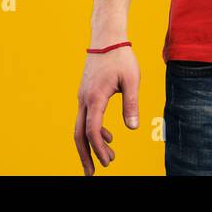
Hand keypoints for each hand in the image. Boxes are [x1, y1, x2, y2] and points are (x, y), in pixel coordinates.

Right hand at [74, 43, 139, 174]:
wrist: (107, 37)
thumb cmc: (121, 57)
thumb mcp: (132, 80)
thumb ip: (131, 104)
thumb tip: (133, 128)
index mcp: (95, 98)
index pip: (92, 131)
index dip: (98, 149)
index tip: (108, 162)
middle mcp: (84, 99)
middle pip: (79, 134)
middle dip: (85, 155)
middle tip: (92, 174)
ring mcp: (83, 96)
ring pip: (81, 126)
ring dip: (92, 144)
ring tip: (109, 157)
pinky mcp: (86, 93)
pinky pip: (87, 117)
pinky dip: (95, 130)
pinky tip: (110, 137)